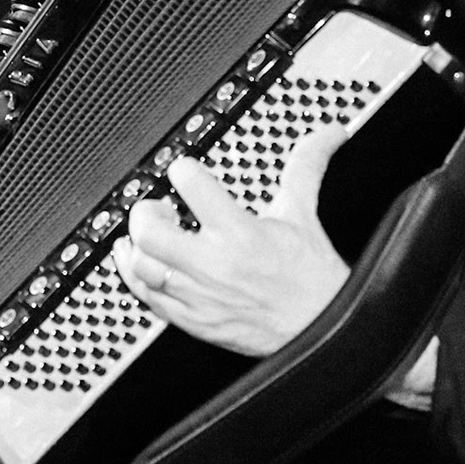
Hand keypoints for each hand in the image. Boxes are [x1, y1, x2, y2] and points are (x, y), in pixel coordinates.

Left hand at [112, 124, 350, 356]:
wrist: (321, 331)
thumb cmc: (310, 276)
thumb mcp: (303, 213)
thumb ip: (306, 166)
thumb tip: (329, 133)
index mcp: (239, 232)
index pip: (189, 184)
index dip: (182, 169)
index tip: (185, 172)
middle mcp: (213, 264)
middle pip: (149, 231)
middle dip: (145, 211)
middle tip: (158, 208)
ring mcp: (199, 295)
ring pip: (141, 266)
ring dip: (136, 244)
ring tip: (149, 235)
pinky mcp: (192, 320)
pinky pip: (147, 297)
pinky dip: (135, 276)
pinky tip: (139, 262)